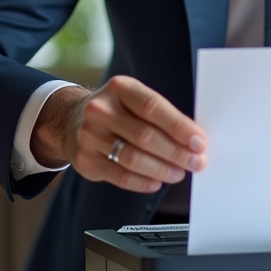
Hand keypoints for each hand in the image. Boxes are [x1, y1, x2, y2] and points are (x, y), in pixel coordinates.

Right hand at [32, 76, 207, 193]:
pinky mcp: (85, 160)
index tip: (199, 142)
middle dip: (176, 152)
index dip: (179, 126)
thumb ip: (161, 115)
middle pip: (145, 135)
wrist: (71, 120)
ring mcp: (89, 136)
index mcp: (120, 88)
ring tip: (178, 173)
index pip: (153, 107)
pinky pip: (119, 176)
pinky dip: (142, 182)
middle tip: (196, 162)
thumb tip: (193, 140)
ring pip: (133, 159)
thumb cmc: (116, 110)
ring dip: (161, 169)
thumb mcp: (133, 98)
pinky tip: (157, 182)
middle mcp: (100, 110)